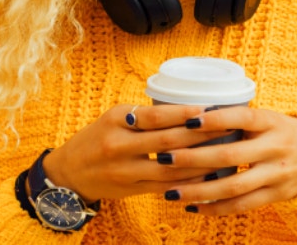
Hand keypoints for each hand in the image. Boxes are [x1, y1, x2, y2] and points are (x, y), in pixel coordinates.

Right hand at [43, 104, 234, 201]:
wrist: (70, 173)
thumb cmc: (98, 138)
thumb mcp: (114, 118)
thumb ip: (144, 116)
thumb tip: (187, 108)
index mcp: (116, 121)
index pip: (155, 116)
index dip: (184, 113)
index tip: (209, 108)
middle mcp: (119, 146)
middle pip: (167, 141)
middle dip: (200, 134)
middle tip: (227, 127)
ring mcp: (125, 171)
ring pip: (170, 167)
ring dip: (200, 160)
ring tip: (225, 151)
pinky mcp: (131, 189)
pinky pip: (165, 186)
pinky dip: (188, 180)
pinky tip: (207, 174)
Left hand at [155, 107, 296, 215]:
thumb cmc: (281, 132)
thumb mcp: (267, 118)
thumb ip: (238, 119)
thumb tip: (190, 116)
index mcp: (272, 122)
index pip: (242, 117)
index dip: (216, 119)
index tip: (187, 120)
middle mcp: (276, 147)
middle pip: (231, 155)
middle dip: (194, 158)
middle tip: (164, 158)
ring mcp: (277, 174)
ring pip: (234, 186)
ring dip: (198, 191)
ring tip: (170, 192)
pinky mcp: (276, 195)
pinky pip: (242, 205)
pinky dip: (215, 208)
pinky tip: (193, 207)